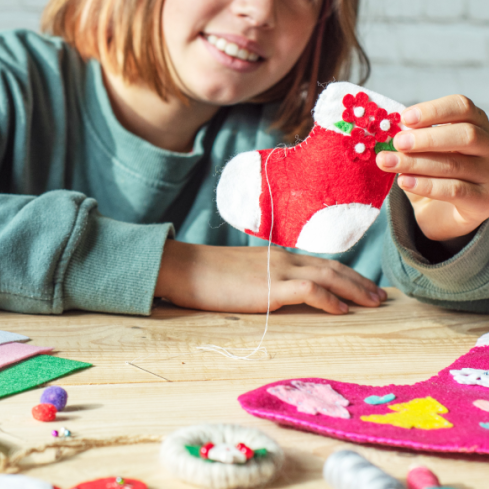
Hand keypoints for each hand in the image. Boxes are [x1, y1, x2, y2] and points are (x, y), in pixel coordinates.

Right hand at [155, 240, 385, 314]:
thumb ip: (263, 279)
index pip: (319, 263)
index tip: (361, 285)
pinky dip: (329, 299)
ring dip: (354, 289)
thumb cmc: (207, 274)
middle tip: (379, 295)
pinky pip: (309, 291)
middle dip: (358, 281)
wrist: (186, 267)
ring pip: (327, 276)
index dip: (344, 274)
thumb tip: (276, 292)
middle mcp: (283, 260)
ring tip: (373, 302)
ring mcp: (277, 272)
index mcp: (276, 257)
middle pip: (331, 267)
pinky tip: (343, 310)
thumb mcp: (242, 273)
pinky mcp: (269, 288)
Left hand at [376, 95, 488, 242]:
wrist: (445, 214)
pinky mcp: (483, 201)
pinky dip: (425, 184)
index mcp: (477, 125)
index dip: (433, 110)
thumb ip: (413, 140)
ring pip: (454, 164)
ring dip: (415, 162)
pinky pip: (454, 190)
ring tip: (387, 162)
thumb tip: (390, 130)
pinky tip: (403, 181)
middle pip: (465, 135)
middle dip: (427, 138)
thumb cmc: (434, 174)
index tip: (404, 118)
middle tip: (397, 142)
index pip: (463, 108)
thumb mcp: (425, 151)